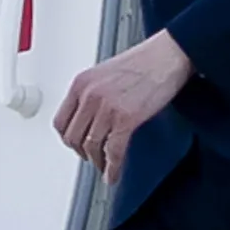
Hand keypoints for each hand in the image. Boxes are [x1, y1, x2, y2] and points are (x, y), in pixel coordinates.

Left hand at [52, 31, 194, 181]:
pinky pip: (113, 151)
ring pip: (91, 147)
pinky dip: (112, 168)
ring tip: (104, 166)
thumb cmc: (144, 61)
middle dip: (82, 152)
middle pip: (73, 137)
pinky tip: (113, 174)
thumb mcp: (105, 73)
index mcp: (81, 83)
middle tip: (91, 158)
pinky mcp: (126, 119)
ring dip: (98, 162)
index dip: (68, 138)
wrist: (168, 55)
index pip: (61, 121)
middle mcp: (89, 95)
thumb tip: (89, 117)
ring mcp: (106, 108)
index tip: (75, 144)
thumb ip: (92, 93)